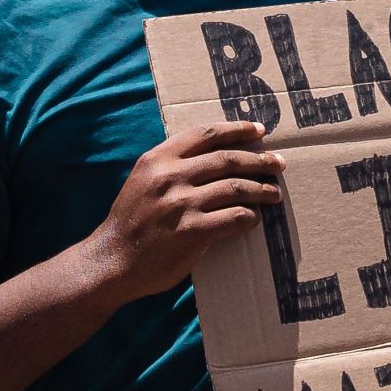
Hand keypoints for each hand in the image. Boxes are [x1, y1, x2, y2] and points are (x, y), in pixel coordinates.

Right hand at [83, 122, 285, 303]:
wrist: (111, 261)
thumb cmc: (131, 222)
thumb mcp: (143, 181)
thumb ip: (172, 166)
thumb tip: (216, 156)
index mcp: (157, 159)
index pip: (205, 133)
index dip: (237, 130)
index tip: (260, 131)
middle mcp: (170, 176)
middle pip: (227, 159)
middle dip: (259, 160)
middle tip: (278, 164)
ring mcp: (181, 204)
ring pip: (236, 187)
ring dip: (262, 189)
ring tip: (275, 194)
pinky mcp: (192, 231)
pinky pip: (234, 217)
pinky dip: (250, 216)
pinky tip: (255, 218)